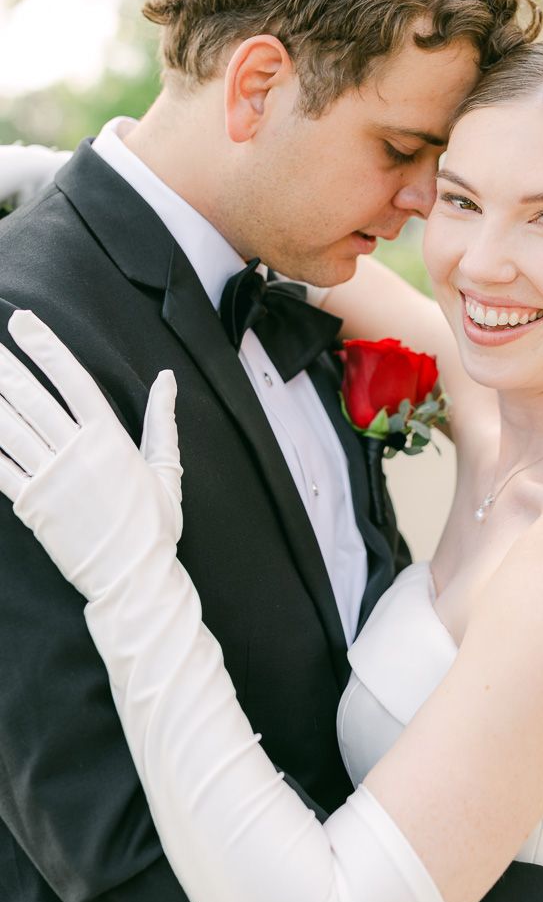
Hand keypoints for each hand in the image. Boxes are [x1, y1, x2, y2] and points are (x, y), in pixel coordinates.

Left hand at [0, 309, 182, 599]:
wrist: (132, 578)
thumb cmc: (154, 526)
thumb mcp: (166, 468)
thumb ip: (162, 420)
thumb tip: (167, 378)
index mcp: (110, 440)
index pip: (74, 381)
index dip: (47, 348)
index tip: (25, 323)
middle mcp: (77, 454)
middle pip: (33, 399)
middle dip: (7, 365)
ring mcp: (51, 479)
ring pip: (11, 429)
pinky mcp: (32, 506)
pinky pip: (1, 470)